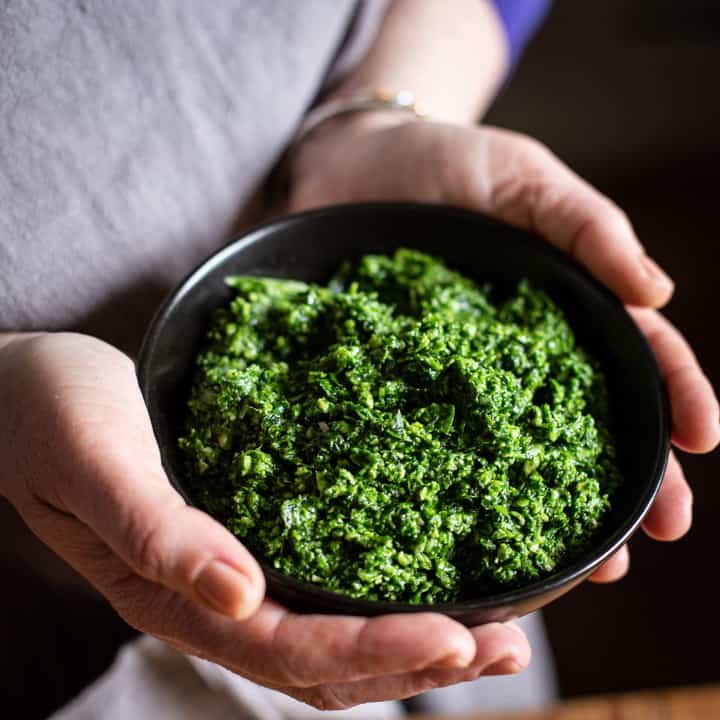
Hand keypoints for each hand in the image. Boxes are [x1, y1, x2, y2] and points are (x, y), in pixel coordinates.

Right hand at [0, 332, 529, 709]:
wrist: (20, 393)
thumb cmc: (48, 416)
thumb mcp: (97, 461)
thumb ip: (159, 534)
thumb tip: (239, 594)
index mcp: (173, 594)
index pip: (291, 648)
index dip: (377, 650)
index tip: (460, 636)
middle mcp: (209, 599)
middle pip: (326, 663)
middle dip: (420, 660)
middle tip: (507, 644)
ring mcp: (225, 573)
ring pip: (330, 636)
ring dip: (413, 641)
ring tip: (495, 630)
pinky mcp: (239, 534)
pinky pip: (318, 586)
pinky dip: (379, 597)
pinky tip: (425, 576)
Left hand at [288, 117, 719, 581]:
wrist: (349, 162)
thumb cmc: (442, 160)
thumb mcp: (523, 177)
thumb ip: (586, 226)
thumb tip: (659, 293)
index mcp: (565, 299)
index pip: (638, 353)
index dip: (676, 396)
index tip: (704, 442)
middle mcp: (519, 349)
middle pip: (587, 419)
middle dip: (629, 478)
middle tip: (653, 537)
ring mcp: (462, 371)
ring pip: (517, 446)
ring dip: (553, 504)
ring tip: (584, 565)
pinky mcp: (404, 380)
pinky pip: (436, 436)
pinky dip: (460, 483)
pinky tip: (473, 526)